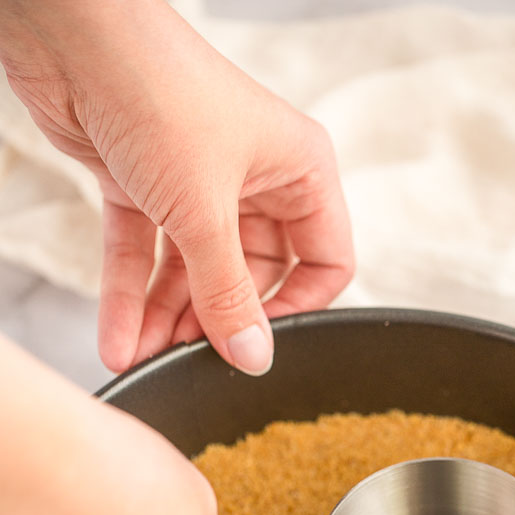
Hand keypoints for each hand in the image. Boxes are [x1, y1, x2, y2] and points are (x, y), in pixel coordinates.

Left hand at [0, 0, 353, 373]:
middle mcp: (254, 178)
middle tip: (190, 360)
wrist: (70, 33)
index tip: (258, 344)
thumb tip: (254, 357)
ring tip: (144, 360)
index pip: (324, 261)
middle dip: (214, 321)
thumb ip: (228, 294)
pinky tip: (120, 340)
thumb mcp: (203, 211)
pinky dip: (131, 296)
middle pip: (249, 276)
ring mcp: (197, 183)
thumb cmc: (156, 91)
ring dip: (166, 320)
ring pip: (192, 272)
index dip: (294, 308)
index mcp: (299, 171)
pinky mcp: (144, 185)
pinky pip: (145, 255)